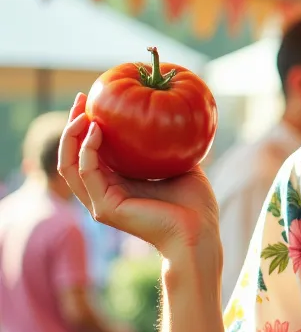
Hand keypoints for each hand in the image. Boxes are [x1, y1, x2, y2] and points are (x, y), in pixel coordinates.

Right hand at [59, 94, 220, 261]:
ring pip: (69, 164)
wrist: (199, 233)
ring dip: (71, 134)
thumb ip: (169, 143)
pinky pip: (86, 172)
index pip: (92, 153)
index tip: (96, 98)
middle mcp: (104, 194)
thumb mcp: (180, 164)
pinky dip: (87, 148)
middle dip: (73, 124)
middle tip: (82, 98)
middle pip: (73, 156)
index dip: (88, 126)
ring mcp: (101, 203)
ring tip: (83, 111)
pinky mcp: (104, 208)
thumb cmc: (196, 206)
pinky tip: (98, 128)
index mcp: (119, 185)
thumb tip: (171, 115)